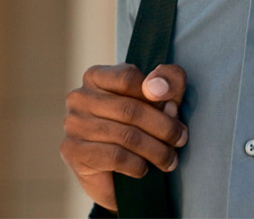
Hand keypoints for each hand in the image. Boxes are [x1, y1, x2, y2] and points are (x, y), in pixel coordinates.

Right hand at [60, 63, 188, 210]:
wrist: (117, 177)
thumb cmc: (141, 128)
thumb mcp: (163, 97)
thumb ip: (168, 80)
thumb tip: (157, 88)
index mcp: (97, 76)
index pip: (128, 77)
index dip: (157, 94)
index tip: (174, 110)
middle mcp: (79, 97)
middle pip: (130, 109)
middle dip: (163, 127)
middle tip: (180, 139)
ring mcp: (73, 124)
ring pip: (125, 135)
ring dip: (156, 150)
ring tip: (169, 160)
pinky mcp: (73, 151)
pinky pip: (115, 156)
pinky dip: (137, 165)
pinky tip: (143, 168)